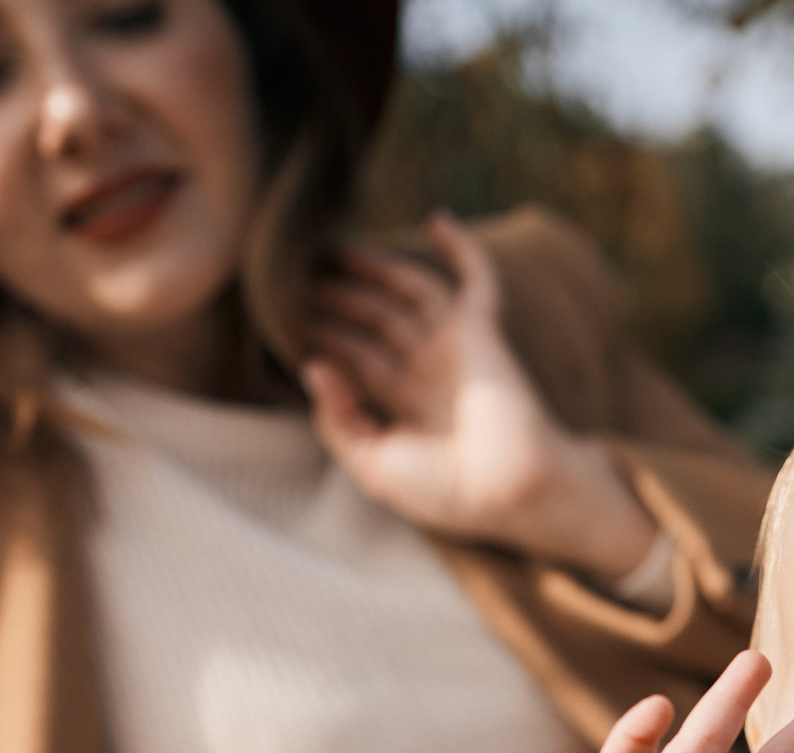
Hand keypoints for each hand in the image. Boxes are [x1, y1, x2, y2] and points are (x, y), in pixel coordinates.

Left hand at [303, 213, 657, 580]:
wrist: (510, 489)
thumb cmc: (446, 491)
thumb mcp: (372, 466)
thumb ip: (338, 421)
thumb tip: (313, 366)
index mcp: (404, 406)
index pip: (357, 358)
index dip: (324, 335)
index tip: (284, 317)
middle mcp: (428, 371)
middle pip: (376, 320)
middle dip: (339, 298)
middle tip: (297, 275)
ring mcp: (456, 347)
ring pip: (409, 293)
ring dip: (375, 269)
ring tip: (334, 249)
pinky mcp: (483, 331)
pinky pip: (477, 280)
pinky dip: (463, 250)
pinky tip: (437, 220)